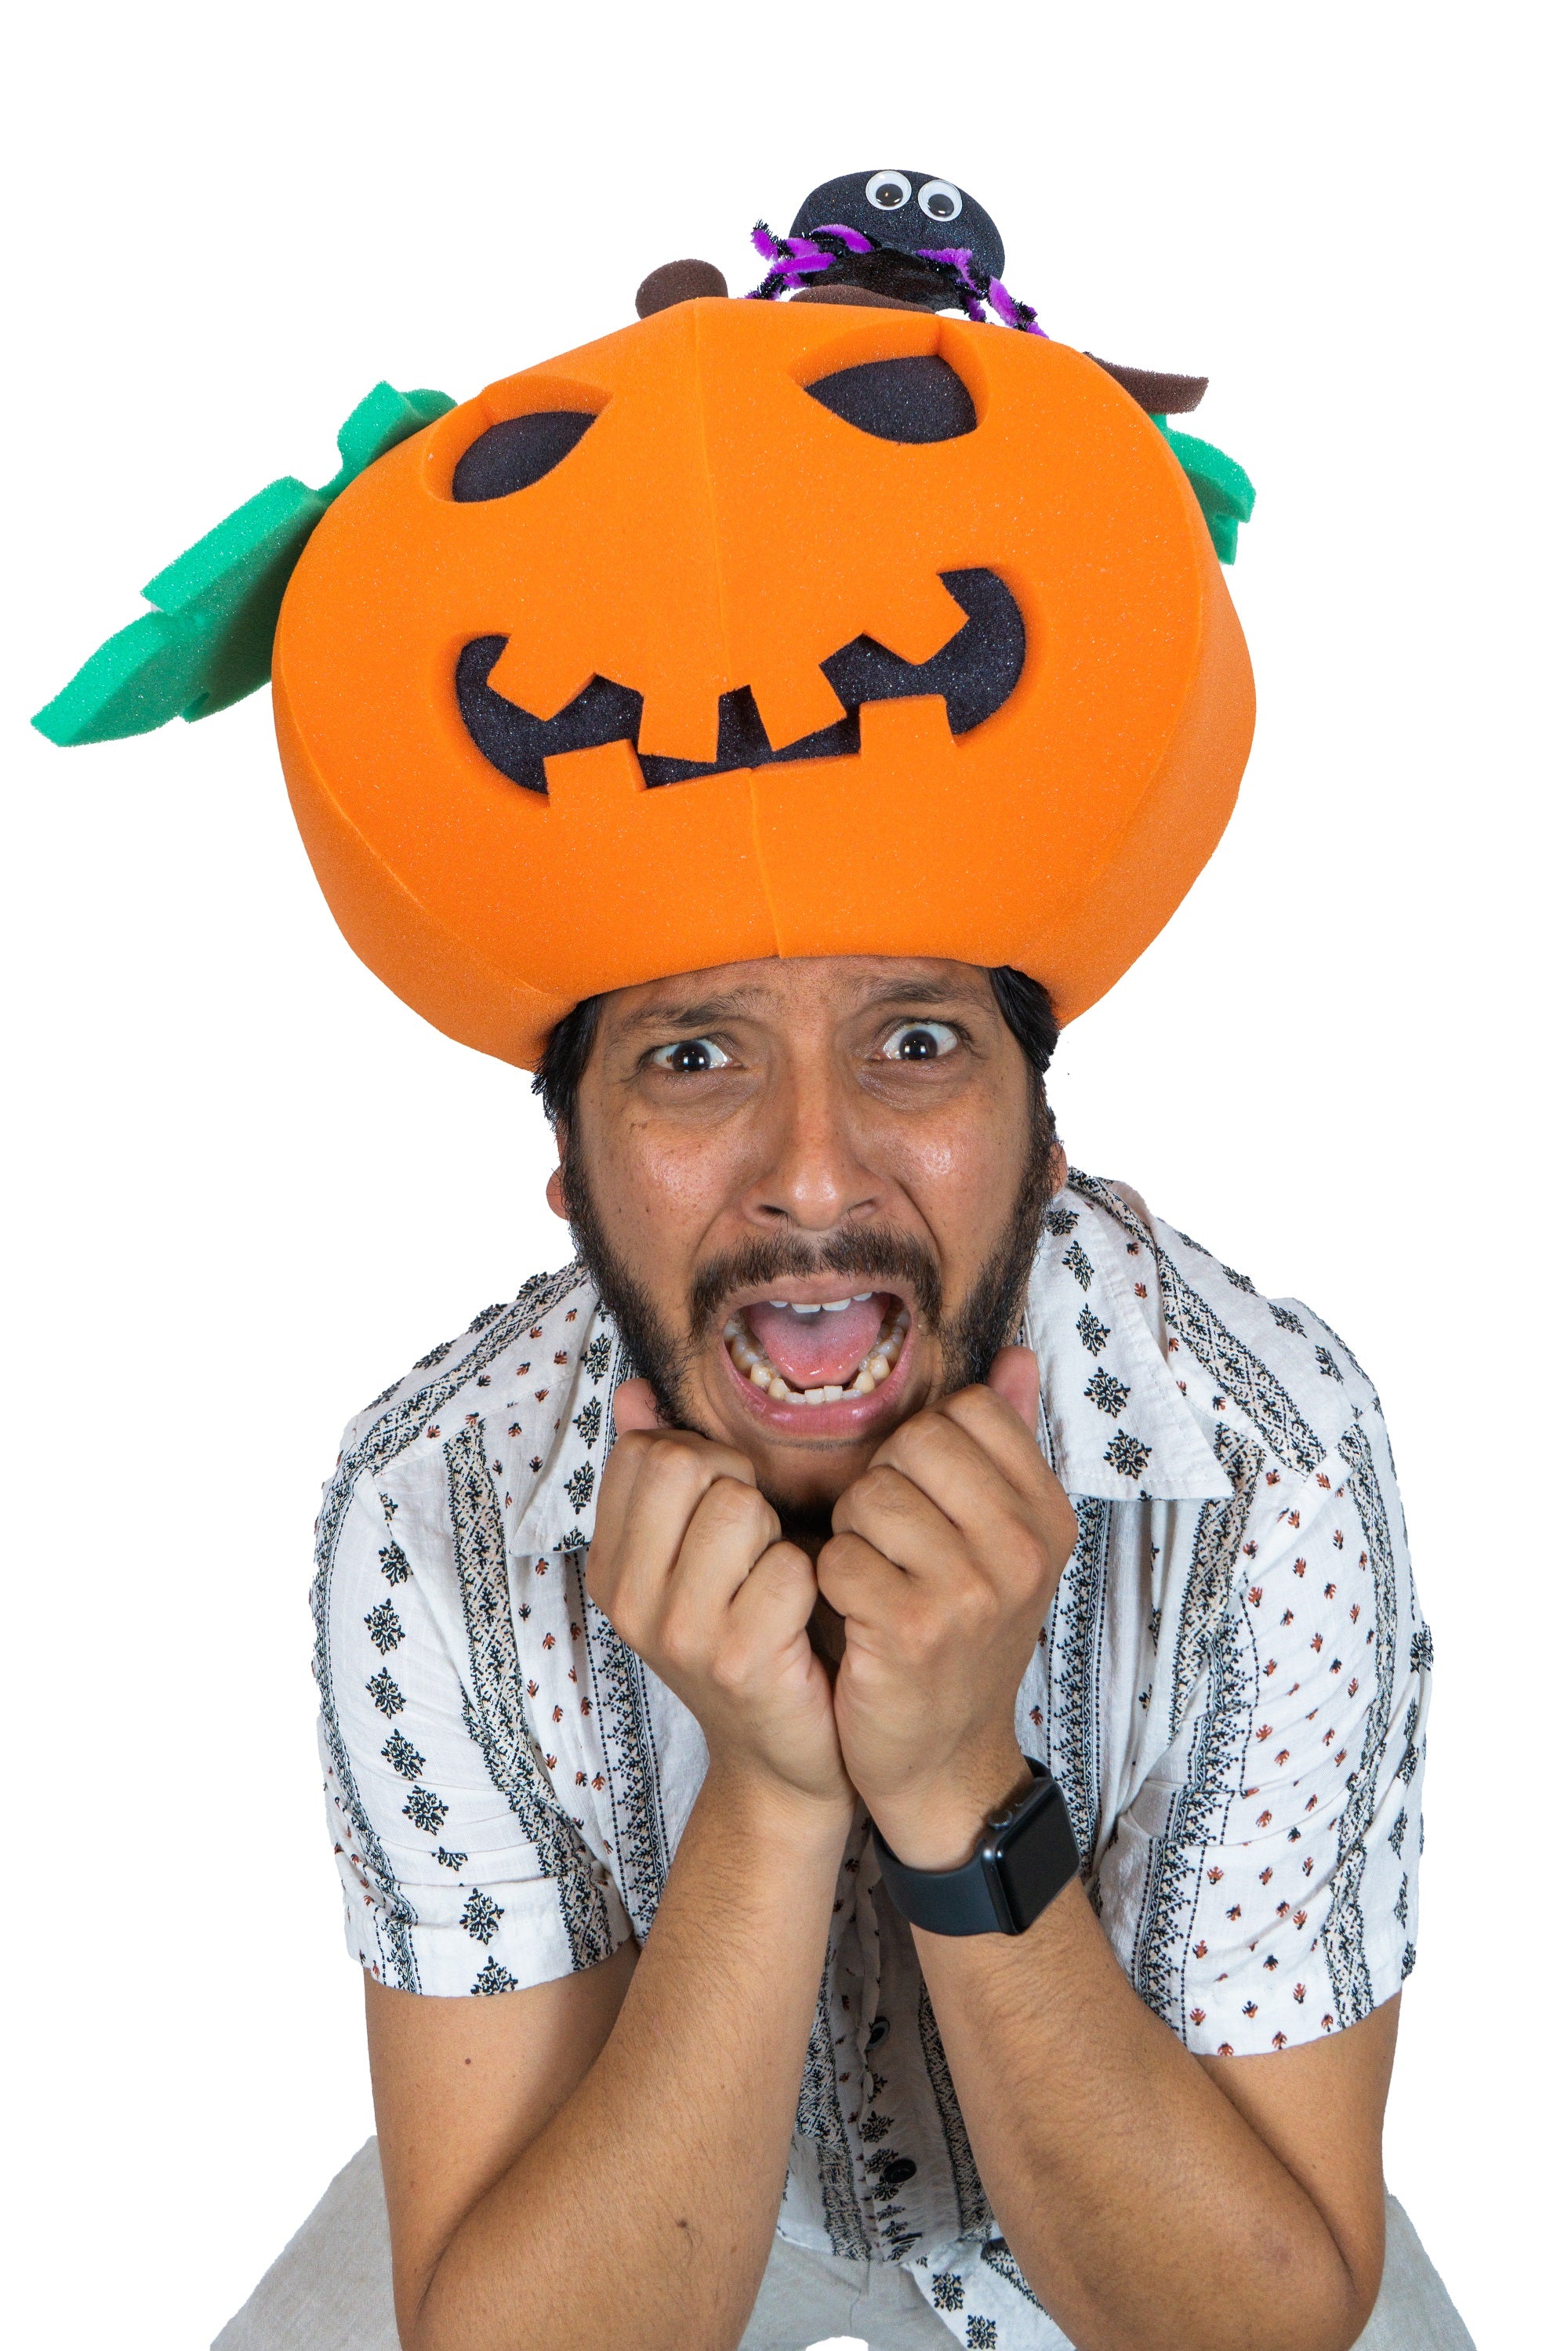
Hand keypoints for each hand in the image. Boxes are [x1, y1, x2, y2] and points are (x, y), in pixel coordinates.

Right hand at [587, 1380, 851, 1815]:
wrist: (785, 1761)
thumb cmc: (751, 1638)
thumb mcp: (694, 1556)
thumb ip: (661, 1473)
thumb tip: (634, 1389)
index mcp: (610, 1564)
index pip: (645, 1450)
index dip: (703, 1462)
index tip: (723, 1514)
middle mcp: (628, 1598)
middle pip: (688, 1465)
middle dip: (741, 1491)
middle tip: (756, 1551)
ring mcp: (676, 1633)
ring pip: (741, 1507)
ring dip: (778, 1539)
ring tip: (776, 1587)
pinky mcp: (735, 1660)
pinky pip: (790, 1567)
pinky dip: (812, 1585)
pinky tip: (801, 1623)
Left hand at [817, 1347, 1077, 1870]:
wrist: (944, 1762)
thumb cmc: (958, 1637)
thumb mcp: (999, 1542)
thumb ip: (1005, 1446)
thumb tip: (1018, 1355)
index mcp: (1048, 1516)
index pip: (968, 1410)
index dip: (923, 1449)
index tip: (927, 1504)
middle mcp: (1024, 1550)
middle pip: (912, 1443)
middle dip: (881, 1488)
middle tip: (893, 1549)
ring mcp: (975, 1592)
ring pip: (869, 1496)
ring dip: (852, 1538)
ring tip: (876, 1583)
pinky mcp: (915, 1631)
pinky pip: (838, 1558)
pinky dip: (830, 1586)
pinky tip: (856, 1620)